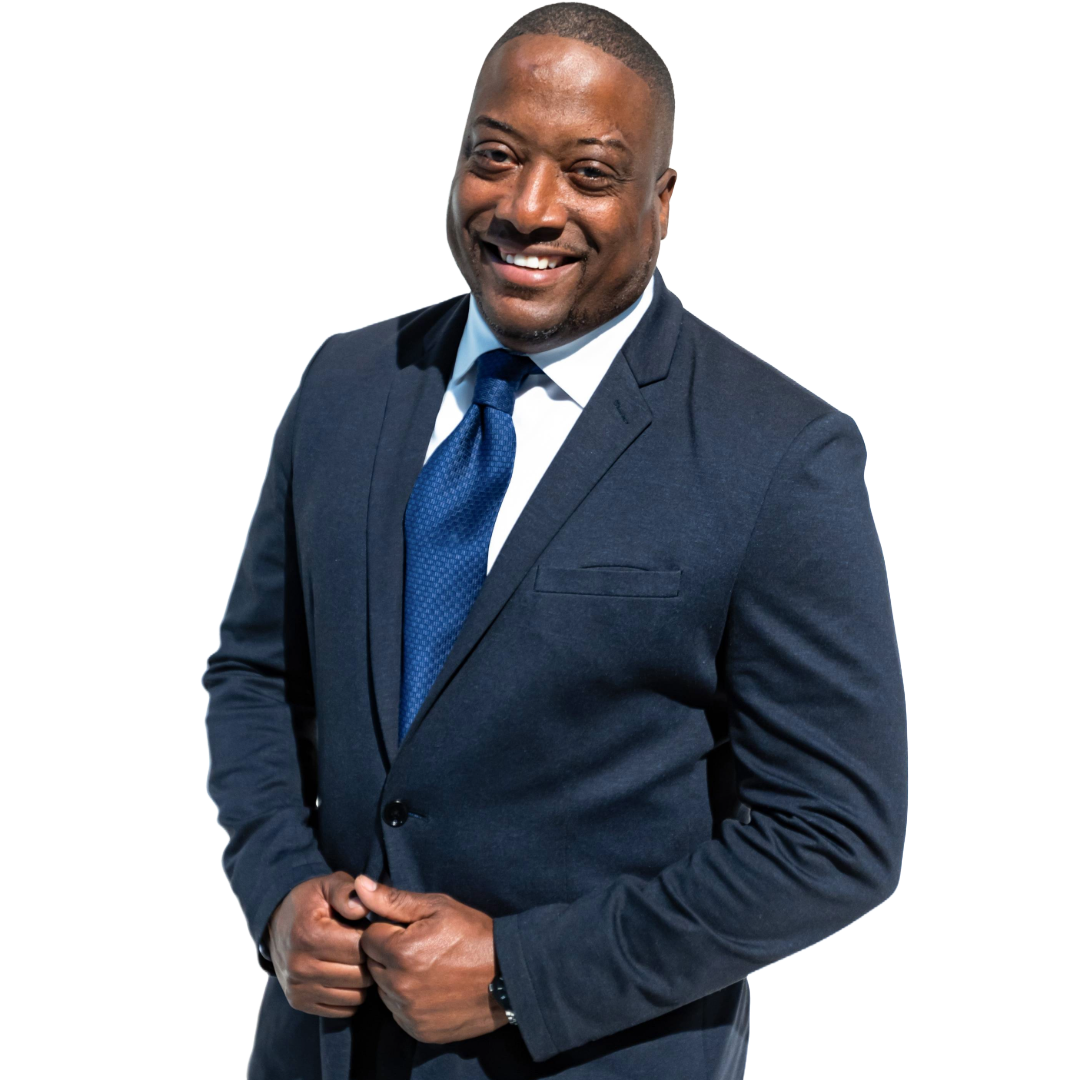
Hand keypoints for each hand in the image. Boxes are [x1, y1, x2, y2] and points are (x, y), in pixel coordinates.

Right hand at [267, 871, 375, 1017]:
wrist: (277, 922)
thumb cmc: (311, 902)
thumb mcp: (328, 885)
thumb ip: (347, 891)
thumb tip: (362, 908)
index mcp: (309, 936)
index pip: (360, 948)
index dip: (372, 938)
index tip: (369, 929)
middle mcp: (300, 966)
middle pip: (360, 974)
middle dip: (370, 959)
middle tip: (366, 946)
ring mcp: (298, 988)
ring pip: (356, 995)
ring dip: (363, 979)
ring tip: (356, 960)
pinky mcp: (300, 1002)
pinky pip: (344, 1009)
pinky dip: (352, 994)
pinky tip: (347, 975)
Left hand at [356, 875, 507, 1043]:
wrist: (508, 976)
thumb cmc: (473, 934)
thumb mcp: (438, 907)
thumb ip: (394, 899)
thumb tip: (359, 885)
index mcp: (401, 951)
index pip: (369, 937)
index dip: (388, 930)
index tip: (411, 930)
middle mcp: (399, 986)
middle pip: (373, 964)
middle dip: (389, 954)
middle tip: (421, 948)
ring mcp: (409, 1012)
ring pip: (384, 989)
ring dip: (396, 978)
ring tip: (428, 968)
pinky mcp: (418, 1030)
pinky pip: (398, 1012)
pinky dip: (408, 1001)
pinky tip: (432, 988)